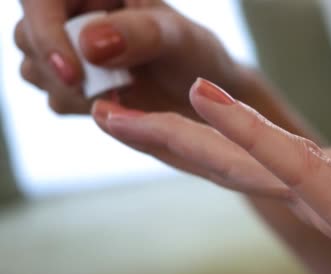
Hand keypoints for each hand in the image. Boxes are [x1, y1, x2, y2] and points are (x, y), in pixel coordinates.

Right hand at [15, 0, 239, 117]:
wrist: (203, 95)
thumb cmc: (196, 56)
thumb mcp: (180, 38)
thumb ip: (141, 34)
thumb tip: (89, 45)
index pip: (41, 0)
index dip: (46, 33)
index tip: (73, 73)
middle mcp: (74, 15)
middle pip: (28, 36)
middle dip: (63, 67)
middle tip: (115, 84)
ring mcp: (69, 49)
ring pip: (36, 70)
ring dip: (75, 90)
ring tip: (126, 88)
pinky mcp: (73, 84)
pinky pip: (57, 99)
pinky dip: (85, 107)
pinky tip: (121, 101)